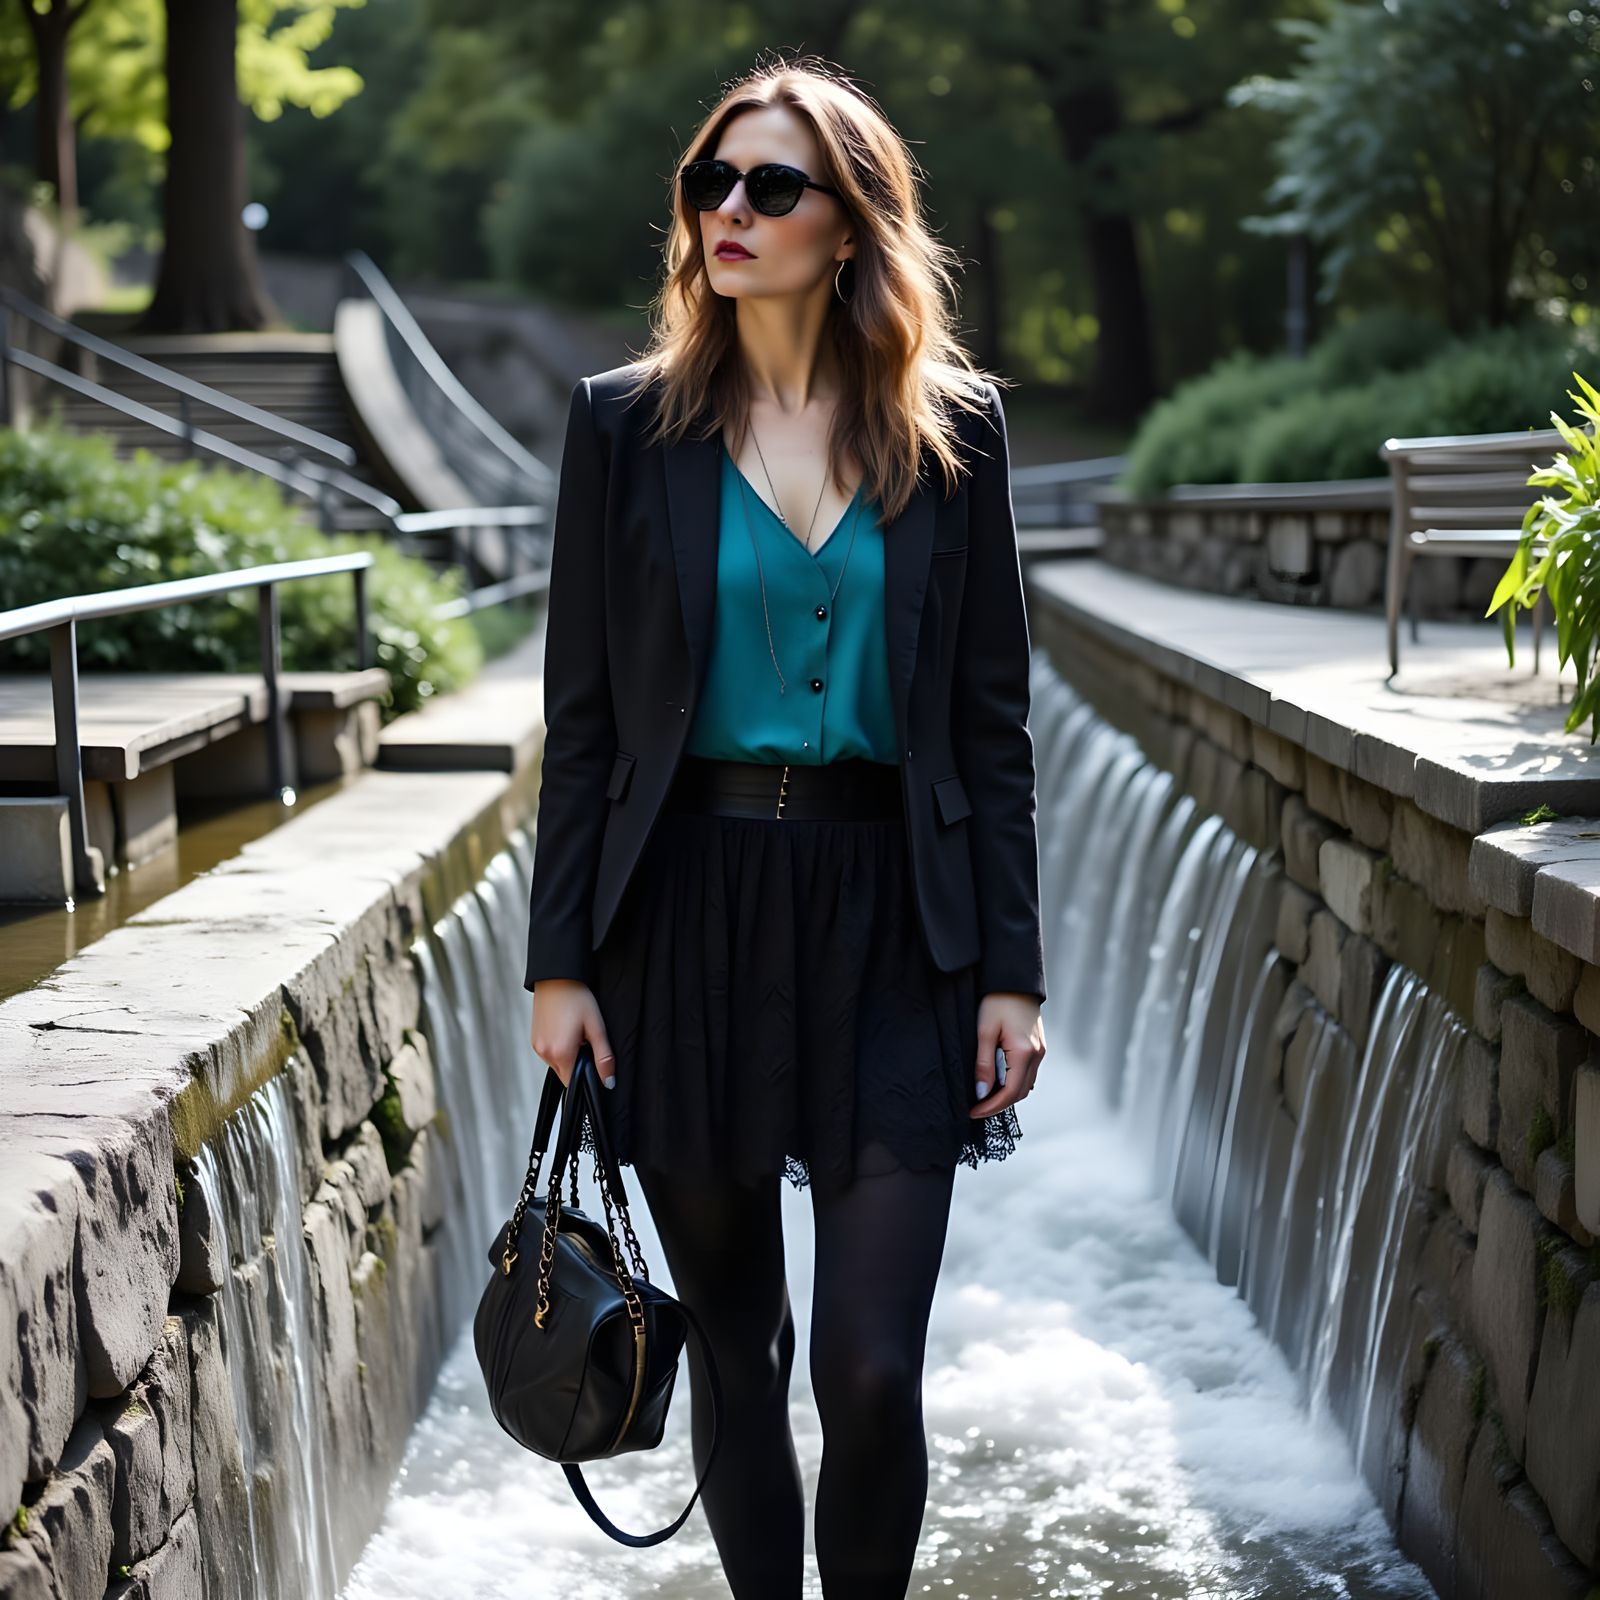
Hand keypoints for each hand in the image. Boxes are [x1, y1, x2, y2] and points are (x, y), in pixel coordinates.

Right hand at [529, 978, 616, 1090]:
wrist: (557, 977)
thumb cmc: (577, 998)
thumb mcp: (596, 1028)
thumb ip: (604, 1057)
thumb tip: (609, 1082)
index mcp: (560, 1053)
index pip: (572, 1082)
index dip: (584, 1075)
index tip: (592, 1060)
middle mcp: (544, 1053)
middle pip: (564, 1073)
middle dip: (576, 1063)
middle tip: (585, 1040)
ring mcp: (536, 1046)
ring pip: (556, 1063)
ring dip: (567, 1055)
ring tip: (574, 1032)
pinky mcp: (533, 1039)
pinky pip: (548, 1053)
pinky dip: (557, 1047)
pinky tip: (564, 1029)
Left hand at [970, 992, 1043, 1118]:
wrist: (1014, 979)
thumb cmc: (997, 1001)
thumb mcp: (984, 1031)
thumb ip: (984, 1064)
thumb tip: (982, 1092)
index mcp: (1024, 1052)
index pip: (1010, 1093)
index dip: (991, 1106)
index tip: (973, 1112)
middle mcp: (1037, 1055)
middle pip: (1020, 1093)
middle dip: (999, 1104)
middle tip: (977, 1107)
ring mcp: (1040, 1051)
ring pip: (1025, 1085)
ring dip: (1007, 1094)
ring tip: (985, 1096)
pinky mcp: (1039, 1046)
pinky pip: (1028, 1073)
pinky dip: (1014, 1082)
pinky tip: (998, 1079)